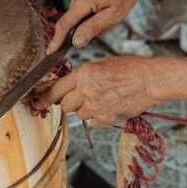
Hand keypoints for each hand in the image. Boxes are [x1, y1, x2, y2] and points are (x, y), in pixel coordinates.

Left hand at [33, 56, 162, 127]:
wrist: (150, 81)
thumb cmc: (129, 69)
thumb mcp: (101, 65)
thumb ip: (82, 77)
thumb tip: (67, 87)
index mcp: (84, 74)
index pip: (56, 89)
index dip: (44, 98)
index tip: (36, 103)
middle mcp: (86, 91)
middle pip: (65, 105)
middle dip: (71, 103)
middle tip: (85, 97)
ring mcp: (96, 107)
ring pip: (80, 114)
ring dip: (87, 109)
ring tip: (104, 98)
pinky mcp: (105, 119)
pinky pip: (94, 122)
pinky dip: (100, 117)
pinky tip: (111, 106)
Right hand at [47, 0, 153, 53]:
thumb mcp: (112, 16)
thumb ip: (92, 29)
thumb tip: (75, 42)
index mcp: (83, 1)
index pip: (64, 24)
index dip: (56, 40)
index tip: (50, 52)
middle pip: (68, 22)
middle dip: (73, 35)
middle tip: (88, 40)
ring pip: (74, 18)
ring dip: (84, 26)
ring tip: (106, 22)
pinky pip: (79, 12)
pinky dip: (85, 20)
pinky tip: (102, 17)